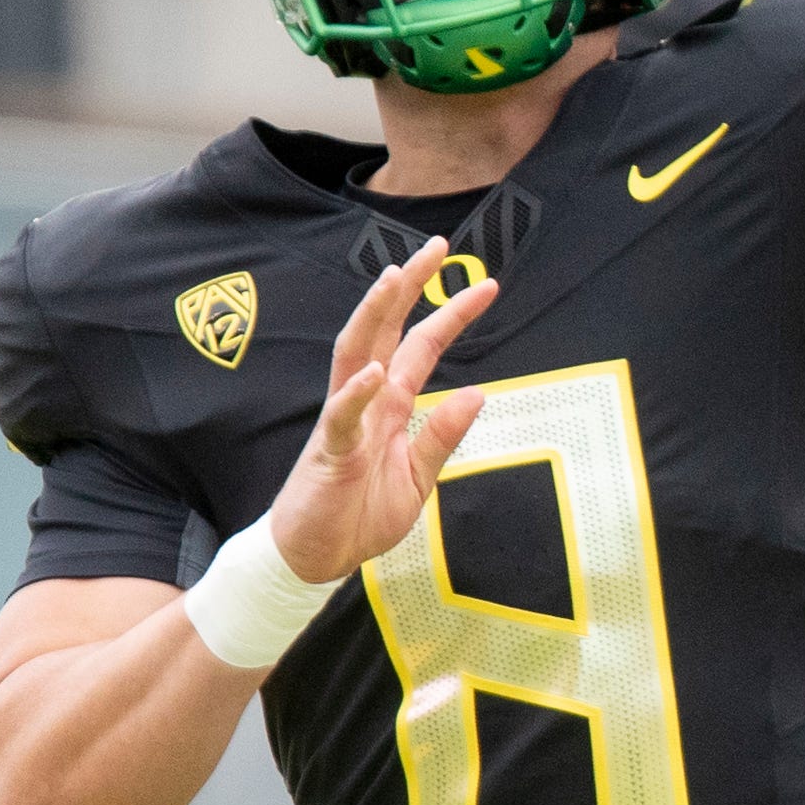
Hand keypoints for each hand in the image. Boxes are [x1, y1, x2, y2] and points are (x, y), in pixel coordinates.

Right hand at [266, 240, 494, 584]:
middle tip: (436, 246)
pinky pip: (341, 417)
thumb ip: (443, 435)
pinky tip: (374, 373)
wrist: (318, 557)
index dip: (451, 314)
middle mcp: (366, 401)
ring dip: (372, 315)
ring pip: (355, 354)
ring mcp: (344, 421)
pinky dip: (356, 394)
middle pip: (384, 330)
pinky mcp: (328, 451)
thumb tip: (478, 392)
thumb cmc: (359, 515)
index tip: (486, 285)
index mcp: (390, 405)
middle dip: (408, 287)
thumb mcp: (418, 477)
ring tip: (394, 278)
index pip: (421, 346)